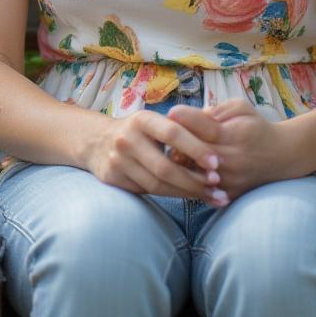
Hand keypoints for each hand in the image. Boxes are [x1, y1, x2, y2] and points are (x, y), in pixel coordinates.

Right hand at [81, 110, 225, 204]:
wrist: (96, 141)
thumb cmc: (138, 131)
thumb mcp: (154, 122)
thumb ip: (179, 128)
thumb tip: (218, 137)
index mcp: (141, 119)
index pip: (172, 132)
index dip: (196, 148)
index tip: (217, 162)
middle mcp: (126, 139)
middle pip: (165, 167)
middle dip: (195, 180)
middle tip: (219, 186)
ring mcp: (118, 160)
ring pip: (158, 184)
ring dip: (188, 192)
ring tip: (212, 196)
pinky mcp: (114, 178)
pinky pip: (148, 192)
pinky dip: (173, 196)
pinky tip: (190, 197)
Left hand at [168, 99, 293, 199]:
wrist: (282, 156)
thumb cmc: (255, 127)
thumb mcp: (240, 108)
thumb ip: (215, 110)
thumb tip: (190, 117)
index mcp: (233, 135)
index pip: (202, 126)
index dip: (184, 118)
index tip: (171, 112)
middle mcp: (231, 160)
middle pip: (192, 152)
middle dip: (176, 142)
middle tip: (165, 133)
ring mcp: (230, 180)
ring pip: (192, 173)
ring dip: (180, 163)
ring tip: (172, 151)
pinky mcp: (230, 195)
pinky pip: (202, 190)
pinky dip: (190, 181)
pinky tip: (183, 170)